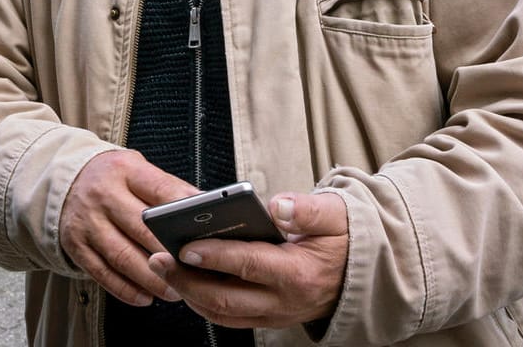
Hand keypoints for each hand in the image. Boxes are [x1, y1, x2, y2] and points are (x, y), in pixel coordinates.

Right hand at [59, 149, 194, 306]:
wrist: (60, 180)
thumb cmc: (112, 179)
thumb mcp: (136, 169)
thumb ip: (166, 188)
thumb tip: (204, 211)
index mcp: (124, 170)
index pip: (160, 190)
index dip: (184, 213)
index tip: (207, 232)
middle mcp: (102, 195)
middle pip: (142, 229)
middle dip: (171, 255)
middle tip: (194, 274)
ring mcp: (86, 222)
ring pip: (123, 256)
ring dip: (152, 279)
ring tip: (175, 291)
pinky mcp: (75, 245)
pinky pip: (102, 273)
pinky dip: (126, 289)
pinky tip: (146, 297)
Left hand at [147, 191, 348, 328]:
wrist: (364, 275)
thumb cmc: (345, 238)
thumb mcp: (337, 215)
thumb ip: (308, 209)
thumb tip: (277, 205)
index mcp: (299, 272)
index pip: (249, 265)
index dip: (214, 256)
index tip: (185, 246)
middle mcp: (284, 300)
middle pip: (226, 298)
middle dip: (186, 280)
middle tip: (158, 259)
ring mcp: (275, 314)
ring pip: (223, 313)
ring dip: (189, 294)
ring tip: (163, 268)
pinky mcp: (268, 318)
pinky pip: (229, 317)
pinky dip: (203, 302)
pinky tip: (185, 280)